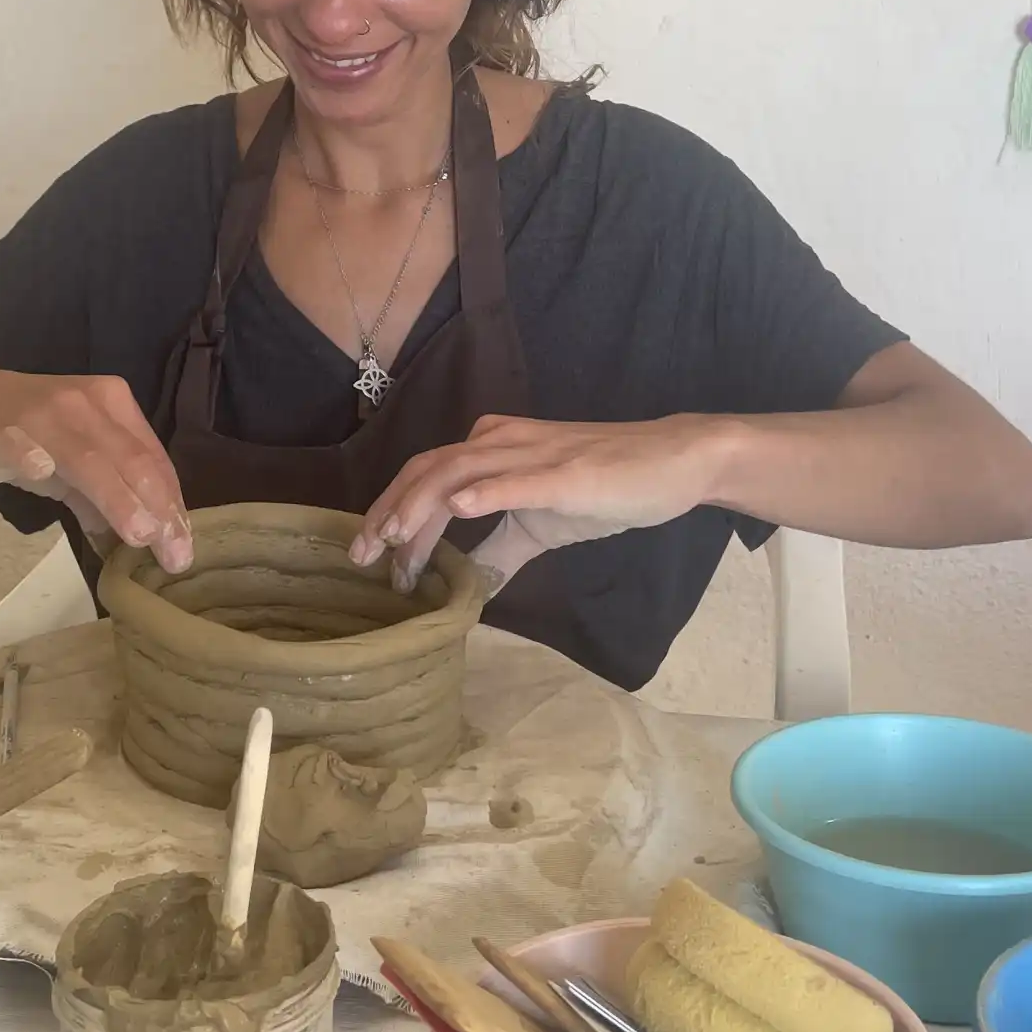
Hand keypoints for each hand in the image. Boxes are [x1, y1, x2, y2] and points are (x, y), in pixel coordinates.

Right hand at [0, 367, 190, 570]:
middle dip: (157, 509)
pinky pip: (18, 442)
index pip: (151, 458)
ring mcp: (41, 414)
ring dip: (116, 495)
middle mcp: (84, 403)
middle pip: (129, 458)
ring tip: (139, 534)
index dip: (171, 504)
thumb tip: (139, 536)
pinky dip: (32, 454)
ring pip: (86, 456)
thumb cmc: (22, 432)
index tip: (183, 548)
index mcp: (111, 406)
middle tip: (173, 556)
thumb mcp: (73, 462)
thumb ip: (104, 494)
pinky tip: (42, 470)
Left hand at [353, 414, 728, 593]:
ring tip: (392, 543)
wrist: (670, 461)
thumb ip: (501, 550)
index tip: (370, 558)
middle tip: (361, 558)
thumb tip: (471, 589)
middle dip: (389, 513)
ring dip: (419, 507)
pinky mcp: (565, 473)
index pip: (426, 478)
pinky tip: (457, 509)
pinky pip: (516, 479)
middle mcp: (501, 442)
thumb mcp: (541, 524)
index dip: (392, 514)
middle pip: (427, 470)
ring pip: (458, 472)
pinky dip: (482, 493)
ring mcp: (531, 455)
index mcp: (491, 449)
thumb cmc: (606, 486)